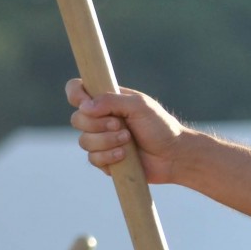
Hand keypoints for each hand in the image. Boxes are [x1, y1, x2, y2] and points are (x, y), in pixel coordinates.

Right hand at [66, 80, 184, 182]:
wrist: (174, 156)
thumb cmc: (161, 127)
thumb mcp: (139, 106)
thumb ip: (111, 101)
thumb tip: (84, 106)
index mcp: (107, 100)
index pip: (77, 90)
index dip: (76, 95)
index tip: (87, 103)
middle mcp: (100, 119)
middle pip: (77, 119)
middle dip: (98, 124)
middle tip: (121, 125)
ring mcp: (101, 140)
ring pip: (84, 141)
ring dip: (107, 141)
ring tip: (128, 140)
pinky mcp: (105, 159)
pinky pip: (93, 158)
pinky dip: (108, 156)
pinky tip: (125, 155)